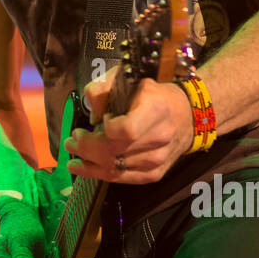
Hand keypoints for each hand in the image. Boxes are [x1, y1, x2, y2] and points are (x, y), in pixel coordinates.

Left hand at [62, 72, 194, 183]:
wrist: (188, 117)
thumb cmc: (154, 95)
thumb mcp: (130, 79)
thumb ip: (104, 89)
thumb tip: (92, 114)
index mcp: (155, 110)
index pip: (127, 130)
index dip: (108, 129)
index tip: (100, 120)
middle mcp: (159, 138)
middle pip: (115, 152)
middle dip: (86, 148)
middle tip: (71, 141)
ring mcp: (158, 160)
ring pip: (115, 168)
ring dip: (88, 163)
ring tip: (74, 154)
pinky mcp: (154, 174)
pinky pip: (122, 178)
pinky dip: (99, 174)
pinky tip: (85, 168)